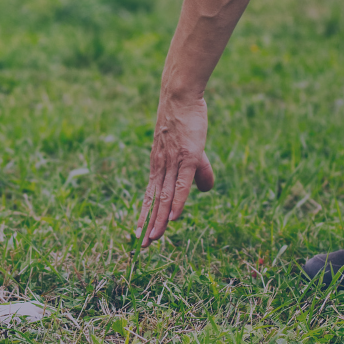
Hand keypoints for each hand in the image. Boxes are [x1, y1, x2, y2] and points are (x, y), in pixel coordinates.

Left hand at [135, 93, 215, 246]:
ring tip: (153, 238)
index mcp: (158, 166)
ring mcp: (173, 162)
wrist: (180, 97)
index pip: (150, 196)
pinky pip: (181, 184)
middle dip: (148, 224)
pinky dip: (177, 202)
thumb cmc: (186, 121)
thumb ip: (199, 172)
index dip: (145, 215)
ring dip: (159, 219)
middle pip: (154, 201)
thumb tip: (205, 190)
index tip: (138, 234)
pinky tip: (174, 218)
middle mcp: (161, 167)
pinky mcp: (187, 156)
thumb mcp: (192, 150)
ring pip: (165, 197)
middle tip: (141, 246)